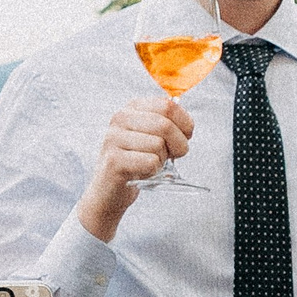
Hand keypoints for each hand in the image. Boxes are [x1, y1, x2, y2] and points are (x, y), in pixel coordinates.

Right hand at [74, 101, 189, 242]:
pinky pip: (150, 163)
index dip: (185, 123)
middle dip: (179, 144)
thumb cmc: (137, 162)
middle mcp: (120, 118)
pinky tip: (142, 173)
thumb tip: (188, 126)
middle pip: (165, 125)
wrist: (109, 190)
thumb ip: (170, 125)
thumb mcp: (154, 136)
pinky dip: (153, 171)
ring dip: (162, 160)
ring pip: (158, 145)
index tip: (185, 136)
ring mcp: (114, 138)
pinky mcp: (113, 161)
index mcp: (133, 107)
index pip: (168, 105)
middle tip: (173, 155)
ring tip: (149, 164)